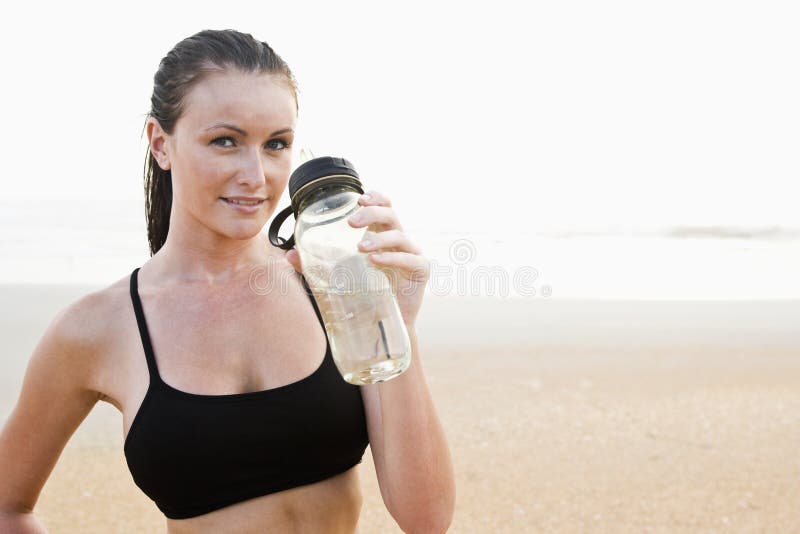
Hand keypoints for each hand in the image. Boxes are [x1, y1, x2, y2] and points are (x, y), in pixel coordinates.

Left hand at [285, 190, 429, 326]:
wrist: (382, 327)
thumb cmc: (363, 295)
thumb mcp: (337, 277)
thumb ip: (315, 266)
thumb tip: (289, 254)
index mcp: (382, 235)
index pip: (384, 206)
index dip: (375, 197)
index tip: (358, 198)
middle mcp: (399, 240)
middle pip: (390, 214)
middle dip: (371, 213)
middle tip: (351, 222)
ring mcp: (412, 254)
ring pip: (400, 235)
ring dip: (379, 238)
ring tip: (360, 248)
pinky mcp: (420, 271)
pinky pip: (409, 258)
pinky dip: (391, 258)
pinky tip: (375, 261)